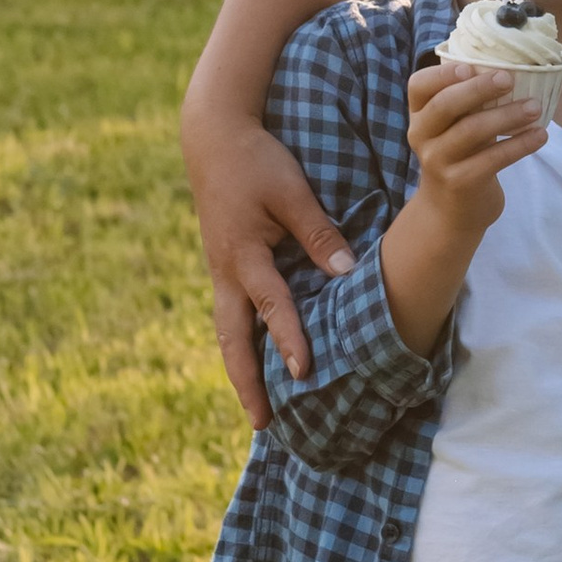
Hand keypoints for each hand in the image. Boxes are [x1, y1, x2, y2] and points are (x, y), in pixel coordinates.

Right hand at [185, 106, 356, 422]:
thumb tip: (348, 273)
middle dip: (246, 383)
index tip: (304, 372)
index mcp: (243, 256)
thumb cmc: (257, 161)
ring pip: (227, 332)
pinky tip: (258, 361)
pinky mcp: (224, 267)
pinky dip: (241, 343)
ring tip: (257, 409)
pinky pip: (231, 315)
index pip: (272, 306)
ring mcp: (220, 272)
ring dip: (241, 369)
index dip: (290, 339)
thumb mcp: (291, 192)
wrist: (212, 137)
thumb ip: (319, 234)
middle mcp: (226, 272)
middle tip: (262, 424)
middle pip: (233, 340)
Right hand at [404, 61, 549, 235]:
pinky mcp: (461, 182)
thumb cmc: (459, 155)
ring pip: (472, 130)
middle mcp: (422, 136)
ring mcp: (438, 161)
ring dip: (508, 115)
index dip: (442, 73)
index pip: (418, 85)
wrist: (450, 212)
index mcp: (420, 114)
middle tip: (509, 79)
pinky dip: (520, 144)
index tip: (471, 66)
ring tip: (535, 107)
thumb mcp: (453, 127)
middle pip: (446, 105)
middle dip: (479, 89)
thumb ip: (467, 102)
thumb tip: (512, 66)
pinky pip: (493, 158)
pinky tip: (540, 135)